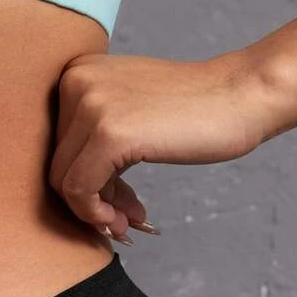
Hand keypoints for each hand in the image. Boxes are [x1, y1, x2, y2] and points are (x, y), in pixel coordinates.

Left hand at [48, 49, 268, 240]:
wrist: (241, 95)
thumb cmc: (191, 112)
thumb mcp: (130, 120)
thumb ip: (95, 150)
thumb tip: (76, 203)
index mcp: (76, 72)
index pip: (55, 146)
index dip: (82, 183)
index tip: (113, 204)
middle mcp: (75, 81)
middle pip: (56, 166)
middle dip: (89, 201)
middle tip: (121, 220)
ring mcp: (90, 104)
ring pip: (64, 182)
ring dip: (95, 212)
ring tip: (127, 224)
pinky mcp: (109, 133)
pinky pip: (80, 191)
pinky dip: (97, 214)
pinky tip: (125, 219)